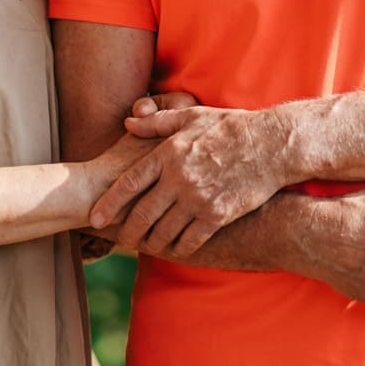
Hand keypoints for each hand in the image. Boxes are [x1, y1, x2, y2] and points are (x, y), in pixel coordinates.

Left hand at [89, 104, 287, 256]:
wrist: (269, 146)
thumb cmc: (228, 127)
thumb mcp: (190, 116)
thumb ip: (156, 121)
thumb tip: (128, 122)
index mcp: (168, 153)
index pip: (129, 183)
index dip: (109, 203)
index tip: (96, 218)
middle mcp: (179, 179)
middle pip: (142, 214)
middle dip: (127, 231)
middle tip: (119, 240)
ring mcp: (198, 199)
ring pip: (164, 231)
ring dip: (150, 243)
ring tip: (144, 246)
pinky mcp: (217, 216)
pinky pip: (189, 240)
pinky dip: (177, 248)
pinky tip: (173, 249)